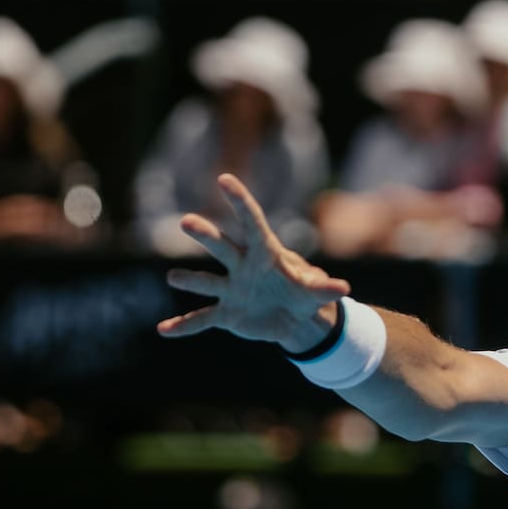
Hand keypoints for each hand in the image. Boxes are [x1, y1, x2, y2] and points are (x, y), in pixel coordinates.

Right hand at [157, 174, 350, 350]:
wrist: (293, 319)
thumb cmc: (303, 294)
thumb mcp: (314, 291)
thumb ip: (324, 288)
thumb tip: (343, 288)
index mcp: (264, 254)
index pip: (252, 223)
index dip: (240, 202)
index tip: (225, 178)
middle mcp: (242, 266)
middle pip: (223, 247)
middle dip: (206, 235)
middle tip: (188, 222)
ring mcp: (231, 289)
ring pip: (207, 282)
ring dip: (190, 280)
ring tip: (174, 277)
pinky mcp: (226, 313)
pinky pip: (201, 319)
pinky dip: (183, 325)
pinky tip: (164, 330)